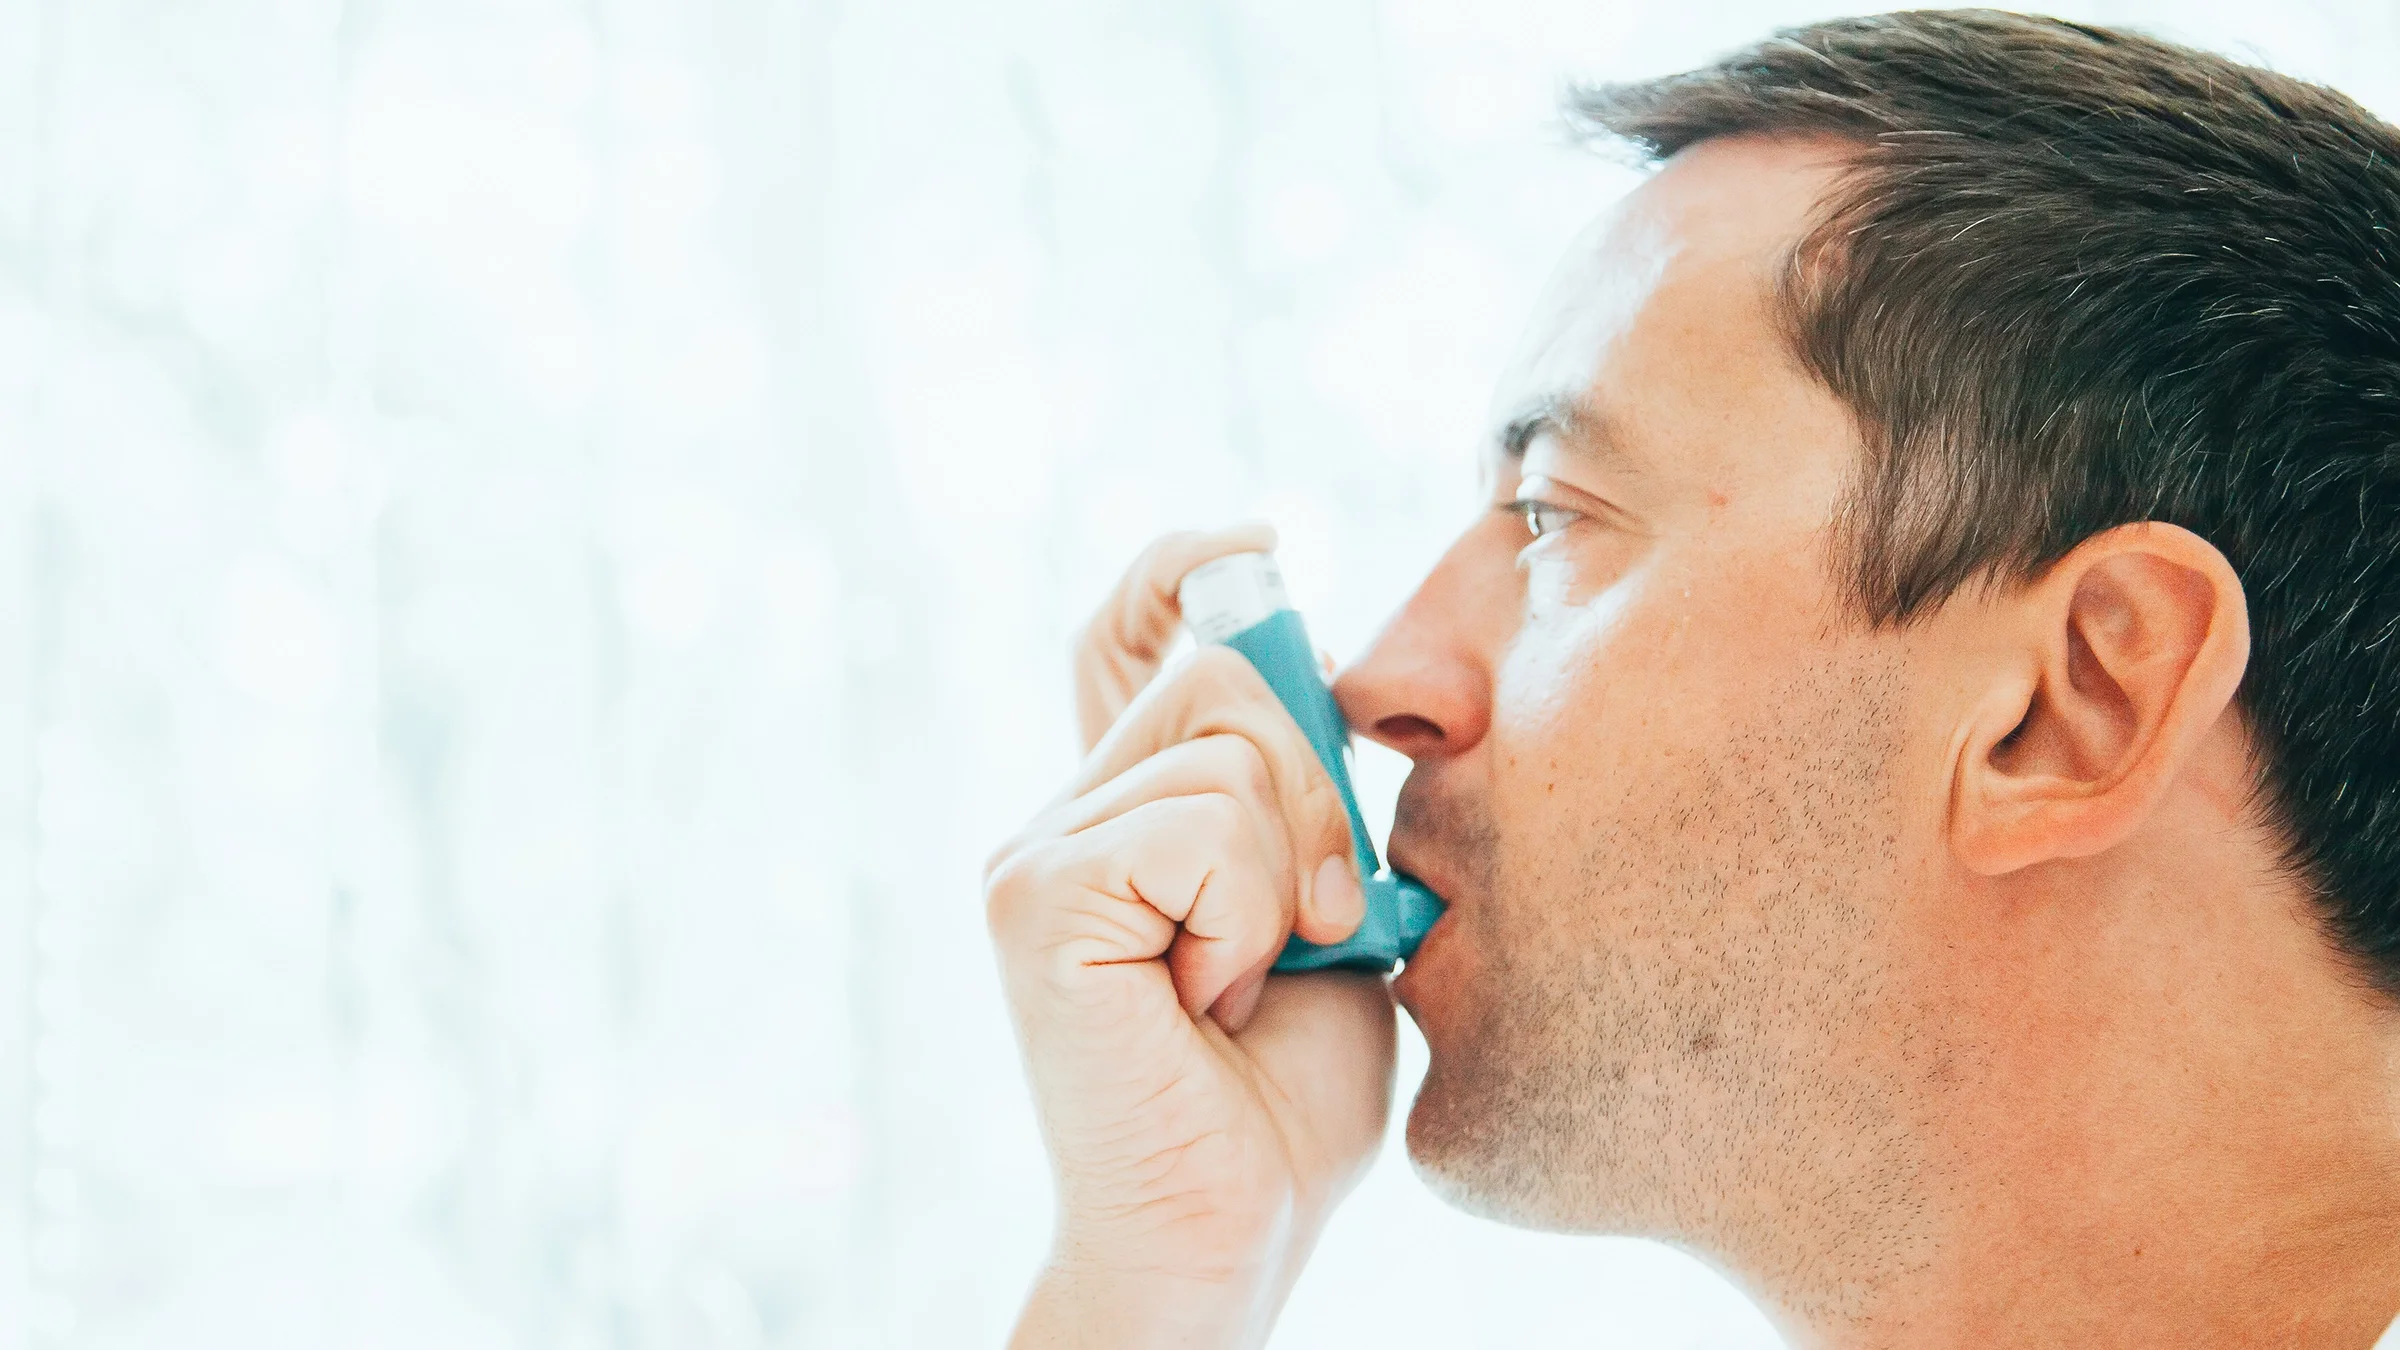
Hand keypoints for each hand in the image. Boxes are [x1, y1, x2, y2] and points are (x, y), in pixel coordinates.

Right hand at [989, 529, 1397, 1347]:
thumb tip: (1308, 650)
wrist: (1229, 1229)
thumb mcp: (1323, 908)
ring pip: (1227, 748)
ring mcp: (1034, 853)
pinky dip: (1247, 917)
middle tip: (1318, 926)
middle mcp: (1063, 816)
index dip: (1180, 570)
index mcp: (1125, 813)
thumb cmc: (1280, 1092)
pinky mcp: (1035, 898)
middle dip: (1317, 789)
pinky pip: (1202, 827)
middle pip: (1223, 673)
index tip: (1257, 545)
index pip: (1120, 636)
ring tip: (1238, 985)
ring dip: (1289, 877)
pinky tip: (1203, 1000)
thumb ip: (1299, 795)